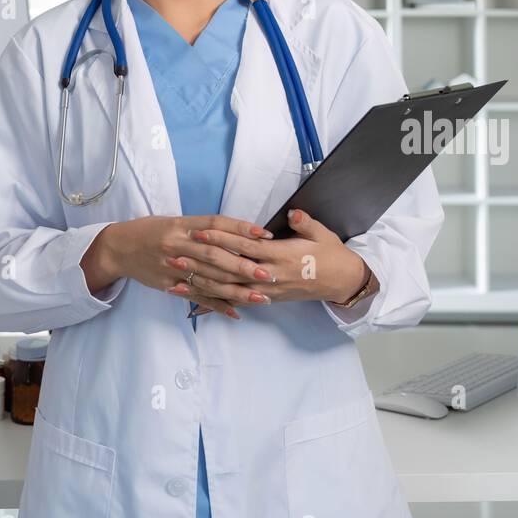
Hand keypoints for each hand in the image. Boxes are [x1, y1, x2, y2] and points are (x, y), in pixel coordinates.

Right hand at [82, 216, 276, 318]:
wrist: (119, 248)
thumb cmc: (152, 231)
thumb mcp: (175, 222)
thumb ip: (202, 228)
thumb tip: (237, 235)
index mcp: (182, 224)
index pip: (216, 225)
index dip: (240, 229)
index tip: (263, 235)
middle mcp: (177, 244)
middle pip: (215, 255)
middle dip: (243, 265)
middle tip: (267, 273)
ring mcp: (172, 267)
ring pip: (208, 279)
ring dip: (236, 290)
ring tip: (260, 296)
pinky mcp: (168, 285)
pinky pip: (195, 296)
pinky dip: (216, 306)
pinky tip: (236, 312)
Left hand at [182, 208, 370, 311]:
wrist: (342, 282)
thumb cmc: (330, 254)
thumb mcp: (321, 233)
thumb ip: (304, 223)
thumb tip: (293, 213)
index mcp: (281, 256)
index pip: (245, 246)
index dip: (222, 239)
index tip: (201, 232)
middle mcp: (271, 275)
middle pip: (230, 269)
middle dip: (202, 262)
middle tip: (176, 255)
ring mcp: (268, 290)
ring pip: (230, 289)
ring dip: (203, 284)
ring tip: (178, 278)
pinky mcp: (268, 299)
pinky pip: (239, 301)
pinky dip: (218, 302)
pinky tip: (197, 303)